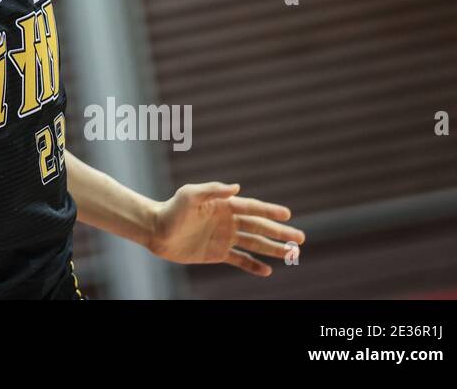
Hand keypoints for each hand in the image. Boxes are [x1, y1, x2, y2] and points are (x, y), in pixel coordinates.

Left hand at [149, 182, 304, 276]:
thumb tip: (237, 187)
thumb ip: (212, 190)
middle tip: (301, 237)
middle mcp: (227, 221)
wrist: (155, 230)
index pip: (252, 208)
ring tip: (292, 254)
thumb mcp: (189, 195)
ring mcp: (224, 238)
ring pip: (254, 244)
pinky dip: (253, 265)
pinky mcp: (218, 253)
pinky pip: (240, 259)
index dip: (269, 210)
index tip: (288, 213)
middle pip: (259, 227)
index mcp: (223, 205)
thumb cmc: (171, 210)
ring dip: (273, 249)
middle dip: (280, 232)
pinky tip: (267, 271)